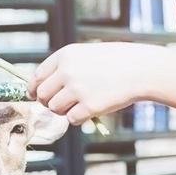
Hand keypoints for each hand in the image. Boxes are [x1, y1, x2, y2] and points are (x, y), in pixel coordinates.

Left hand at [30, 43, 162, 123]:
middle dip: (48, 102)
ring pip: (55, 109)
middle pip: (42, 95)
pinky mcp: (89, 106)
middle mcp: (67, 71)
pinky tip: (91, 110)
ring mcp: (78, 89)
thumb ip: (64, 69)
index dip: (35, 89)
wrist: (141, 69)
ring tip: (80, 104)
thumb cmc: (114, 62)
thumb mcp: (85, 55)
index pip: (37, 76)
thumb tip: (42, 90)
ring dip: (64, 111)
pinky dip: (79, 118)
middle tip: (60, 104)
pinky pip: (72, 119)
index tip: (36, 95)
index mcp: (65, 55)